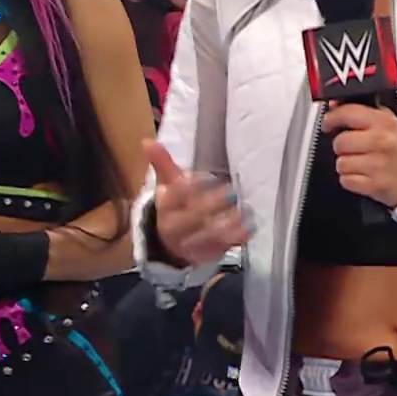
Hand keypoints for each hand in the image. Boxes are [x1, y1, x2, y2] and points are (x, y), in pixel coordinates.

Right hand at [146, 140, 246, 265]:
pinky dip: (235, 239)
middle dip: (212, 205)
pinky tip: (248, 228)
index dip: (190, 187)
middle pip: (192, 217)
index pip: (175, 196)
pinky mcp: (206, 254)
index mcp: (165, 206)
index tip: (207, 177)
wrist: (171, 242)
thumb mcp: (167, 184)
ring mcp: (190, 243)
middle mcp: (175, 227)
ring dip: (227, 224)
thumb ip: (162, 163)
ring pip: (207, 236)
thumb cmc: (175, 205)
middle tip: (232, 193)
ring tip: (243, 212)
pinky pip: (221, 248)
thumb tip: (148, 141)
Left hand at [322, 103, 396, 207]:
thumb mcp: (388, 123)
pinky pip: (346, 181)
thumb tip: (334, 105)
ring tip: (361, 163)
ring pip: (341, 163)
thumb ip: (362, 112)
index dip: (332, 118)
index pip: (348, 113)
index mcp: (384, 123)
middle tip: (353, 148)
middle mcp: (380, 142)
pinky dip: (351, 180)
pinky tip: (363, 175)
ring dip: (347, 164)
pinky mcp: (375, 185)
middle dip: (342, 147)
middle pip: (340, 142)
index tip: (328, 123)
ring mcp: (378, 165)